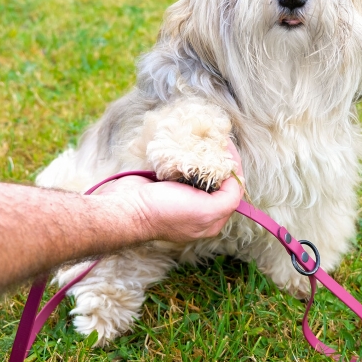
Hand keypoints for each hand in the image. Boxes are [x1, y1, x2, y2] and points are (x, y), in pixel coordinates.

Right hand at [95, 140, 243, 242]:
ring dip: (204, 157)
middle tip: (217, 141)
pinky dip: (188, 157)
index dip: (234, 169)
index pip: (234, 191)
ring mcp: (182, 197)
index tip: (228, 147)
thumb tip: (235, 179)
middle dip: (220, 161)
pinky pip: (184, 168)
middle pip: (219, 181)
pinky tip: (189, 146)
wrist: (126, 207)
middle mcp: (199, 210)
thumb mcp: (205, 211)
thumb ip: (228, 199)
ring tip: (205, 140)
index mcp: (211, 221)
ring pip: (202, 173)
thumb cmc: (165, 211)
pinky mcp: (167, 185)